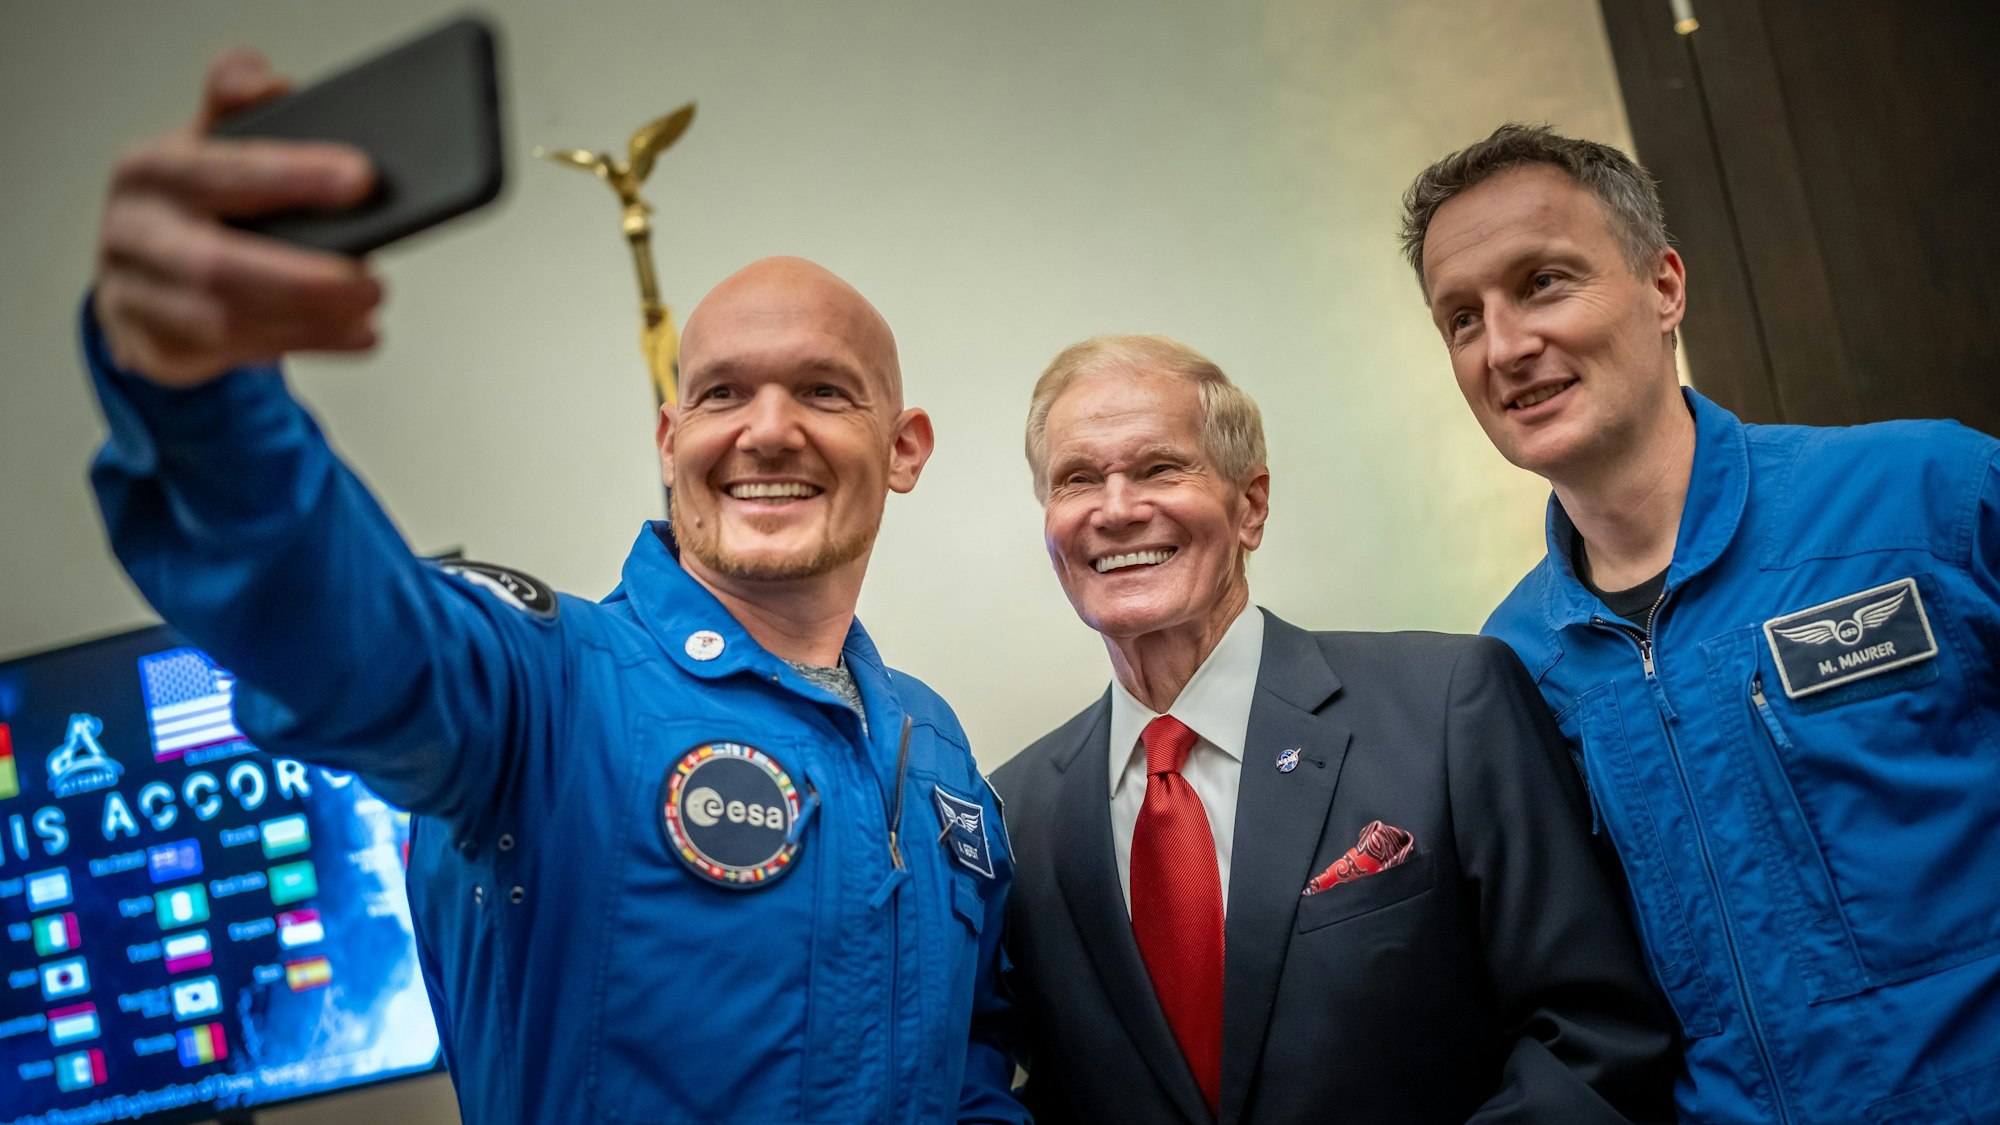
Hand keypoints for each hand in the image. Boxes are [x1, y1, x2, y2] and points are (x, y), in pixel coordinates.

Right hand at [94, 50, 383, 387]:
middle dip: (305, 280)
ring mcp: (135, 296)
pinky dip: (301, 347)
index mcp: (151, 171)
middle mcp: (134, 233)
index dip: (290, 175)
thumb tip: (269, 84)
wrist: (143, 270)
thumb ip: (241, 104)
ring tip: (368, 311)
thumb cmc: (194, 202)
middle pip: (217, 265)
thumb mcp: (214, 142)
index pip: (218, 169)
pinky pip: (229, 357)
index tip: (360, 180)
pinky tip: (348, 336)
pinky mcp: (153, 347)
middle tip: (372, 282)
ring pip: (224, 322)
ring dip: (310, 323)